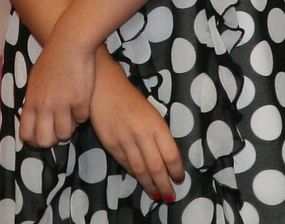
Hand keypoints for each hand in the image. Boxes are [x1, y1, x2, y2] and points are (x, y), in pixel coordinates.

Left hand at [19, 38, 96, 148]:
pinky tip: (82, 103)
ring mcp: (63, 105)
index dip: (34, 141)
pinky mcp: (80, 101)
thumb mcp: (35, 81)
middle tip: (59, 131)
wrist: (70, 44)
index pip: (26, 134)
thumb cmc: (52, 60)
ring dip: (69, 128)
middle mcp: (45, 106)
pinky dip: (82, 114)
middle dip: (53, 140)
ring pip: (65, 134)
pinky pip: (82, 119)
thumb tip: (34, 118)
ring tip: (71, 117)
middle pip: (45, 141)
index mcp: (31, 101)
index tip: (42, 137)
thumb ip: (33, 101)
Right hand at [88, 55, 185, 203]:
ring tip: (157, 194)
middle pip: (156, 167)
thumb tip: (167, 160)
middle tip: (170, 196)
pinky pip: (126, 164)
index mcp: (156, 125)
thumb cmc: (132, 100)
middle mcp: (142, 134)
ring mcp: (125, 141)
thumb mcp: (152, 114)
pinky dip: (134, 174)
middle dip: (164, 184)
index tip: (179, 179)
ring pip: (140, 170)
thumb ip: (159, 136)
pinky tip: (140, 179)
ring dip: (149, 185)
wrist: (104, 89)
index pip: (171, 154)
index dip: (176, 170)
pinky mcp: (111, 145)